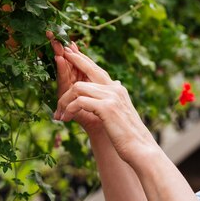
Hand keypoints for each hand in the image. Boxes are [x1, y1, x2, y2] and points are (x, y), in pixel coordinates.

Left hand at [52, 41, 157, 164]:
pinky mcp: (106, 107)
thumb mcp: (120, 112)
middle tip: (59, 57)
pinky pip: (79, 101)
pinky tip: (66, 118)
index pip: (96, 69)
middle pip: (88, 70)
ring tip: (59, 114)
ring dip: (64, 101)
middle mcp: (115, 88)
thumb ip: (114, 98)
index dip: (82, 59)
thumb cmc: (128, 135)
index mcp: (117, 89)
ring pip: (78, 88)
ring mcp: (111, 96)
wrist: (140, 149)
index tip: (69, 52)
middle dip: (72, 62)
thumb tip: (116, 83)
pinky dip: (69, 109)